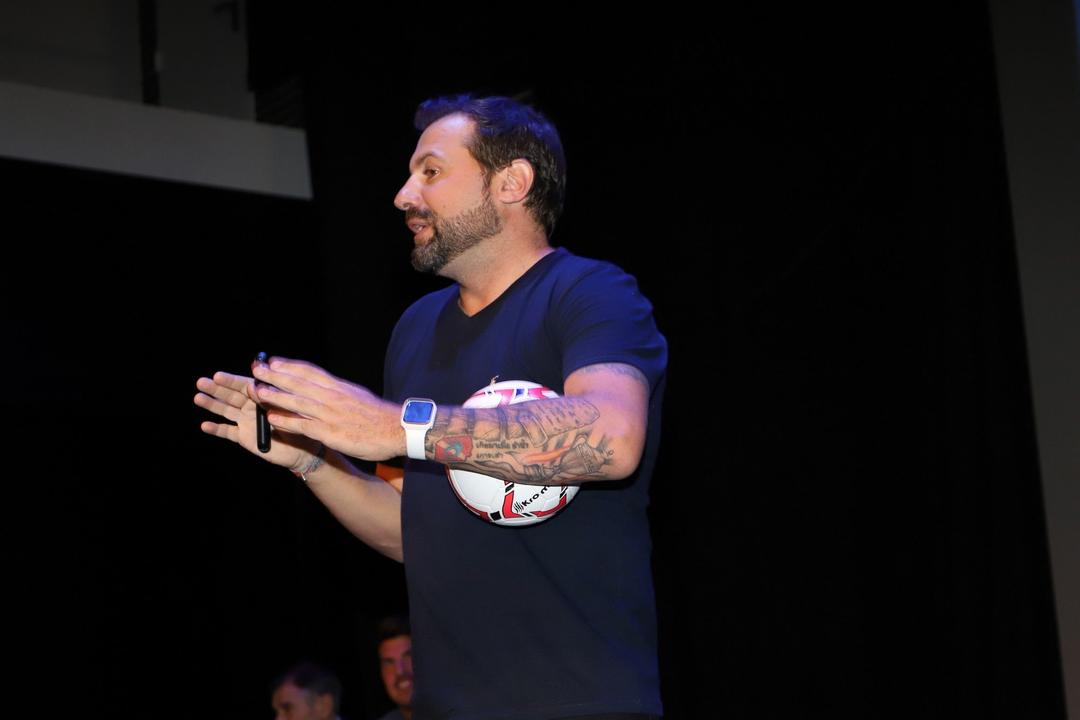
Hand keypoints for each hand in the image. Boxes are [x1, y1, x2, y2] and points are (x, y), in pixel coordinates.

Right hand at [194, 371, 321, 471]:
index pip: (243, 385)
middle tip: (201, 382)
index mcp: (262, 396)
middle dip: (216, 389)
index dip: (230, 380)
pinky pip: (228, 432)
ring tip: (198, 397)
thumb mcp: (286, 408)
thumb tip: (252, 386)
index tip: (217, 375)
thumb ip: (269, 398)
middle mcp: (251, 406)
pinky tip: (204, 425)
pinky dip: (216, 429)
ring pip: (226, 411)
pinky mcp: (244, 437)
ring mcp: (246, 421)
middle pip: (231, 396)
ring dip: (212, 404)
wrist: (303, 450)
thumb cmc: (299, 424)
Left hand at [249, 356, 404, 461]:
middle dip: (275, 374)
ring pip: (297, 401)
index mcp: (339, 386)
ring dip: (275, 395)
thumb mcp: (357, 395)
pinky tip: (271, 419)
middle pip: (298, 382)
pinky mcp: (330, 432)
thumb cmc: (378, 416)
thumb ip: (338, 392)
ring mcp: (330, 414)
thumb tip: (323, 388)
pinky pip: (303, 425)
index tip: (272, 361)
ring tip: (257, 390)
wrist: (397, 429)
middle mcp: (332, 396)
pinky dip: (286, 421)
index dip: (289, 365)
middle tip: (255, 368)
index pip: (309, 371)